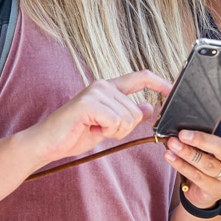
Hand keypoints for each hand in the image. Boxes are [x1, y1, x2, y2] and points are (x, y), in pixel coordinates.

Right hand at [25, 70, 172, 167]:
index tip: (173, 90)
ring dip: (114, 131)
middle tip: (102, 130)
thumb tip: (148, 109)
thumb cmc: (75, 134)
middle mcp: (103, 85)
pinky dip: (107, 131)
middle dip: (125, 128)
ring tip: (94, 129)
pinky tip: (91, 129)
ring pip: (127, 117)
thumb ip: (127, 115)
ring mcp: (95, 92)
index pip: (142, 78)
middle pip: (136, 110)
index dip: (160, 83)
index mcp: (109, 88)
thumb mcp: (108, 126)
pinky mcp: (88, 103)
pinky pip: (115, 121)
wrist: (47, 143)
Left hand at [164, 100, 220, 208]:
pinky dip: (181, 165)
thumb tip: (189, 115)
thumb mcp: (216, 148)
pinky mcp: (214, 190)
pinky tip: (170, 157)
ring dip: (187, 153)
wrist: (209, 194)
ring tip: (172, 143)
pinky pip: (196, 176)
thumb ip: (210, 134)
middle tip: (183, 134)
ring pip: (207, 164)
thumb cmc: (212, 162)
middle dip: (202, 140)